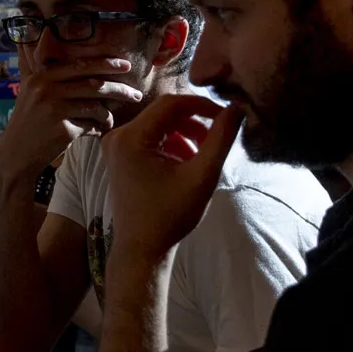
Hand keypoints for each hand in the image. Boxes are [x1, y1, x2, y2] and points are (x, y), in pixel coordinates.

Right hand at [0, 58, 146, 186]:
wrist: (16, 154)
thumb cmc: (28, 121)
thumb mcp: (28, 90)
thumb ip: (35, 66)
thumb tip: (36, 36)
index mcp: (41, 77)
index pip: (80, 65)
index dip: (106, 64)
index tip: (124, 65)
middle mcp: (46, 90)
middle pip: (94, 84)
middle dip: (119, 88)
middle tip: (136, 94)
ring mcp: (54, 110)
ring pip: (95, 107)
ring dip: (108, 114)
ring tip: (110, 120)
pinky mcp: (62, 130)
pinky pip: (91, 125)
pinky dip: (98, 128)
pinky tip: (98, 131)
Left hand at [101, 92, 241, 267]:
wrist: (142, 247)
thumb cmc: (170, 216)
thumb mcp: (202, 176)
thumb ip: (220, 139)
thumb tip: (236, 108)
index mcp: (130, 138)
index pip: (171, 103)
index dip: (201, 105)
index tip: (225, 115)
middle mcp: (117, 136)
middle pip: (163, 113)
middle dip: (193, 122)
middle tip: (215, 139)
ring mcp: (115, 146)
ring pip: (158, 125)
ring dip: (184, 134)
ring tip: (202, 156)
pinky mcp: (119, 156)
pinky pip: (150, 137)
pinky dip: (171, 144)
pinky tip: (185, 164)